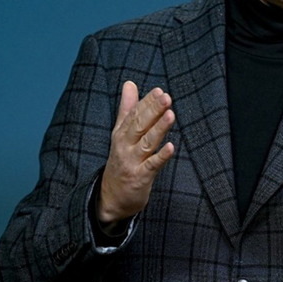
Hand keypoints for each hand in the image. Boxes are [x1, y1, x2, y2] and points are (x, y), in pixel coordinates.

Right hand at [98, 81, 175, 223]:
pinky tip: (171, 147)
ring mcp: (132, 162)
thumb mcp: (120, 133)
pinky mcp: (140, 178)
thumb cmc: (121, 160)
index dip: (147, 102)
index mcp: (121, 133)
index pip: (134, 114)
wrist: (111, 198)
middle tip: (166, 97)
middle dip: (153, 111)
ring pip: (146, 143)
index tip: (159, 90)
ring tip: (170, 115)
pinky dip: (161, 156)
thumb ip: (127, 108)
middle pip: (139, 125)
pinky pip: (151, 166)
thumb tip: (129, 83)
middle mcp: (125, 146)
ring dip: (158, 129)